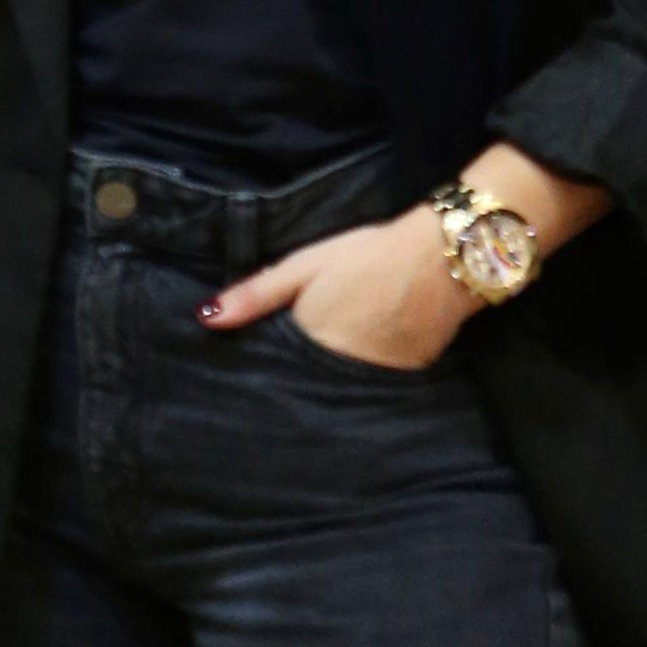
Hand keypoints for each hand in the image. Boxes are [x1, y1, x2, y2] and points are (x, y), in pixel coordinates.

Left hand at [199, 205, 466, 366]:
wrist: (442, 257)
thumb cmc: (367, 255)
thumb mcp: (304, 265)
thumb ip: (255, 295)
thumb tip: (204, 318)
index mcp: (309, 342)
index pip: (275, 373)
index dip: (266, 373)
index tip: (253, 376)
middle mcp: (339, 370)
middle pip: (306, 386)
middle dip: (296, 383)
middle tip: (295, 372)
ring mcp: (376, 379)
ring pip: (339, 392)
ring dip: (331, 385)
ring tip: (331, 369)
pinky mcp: (406, 378)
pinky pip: (374, 388)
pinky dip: (365, 380)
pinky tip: (365, 364)